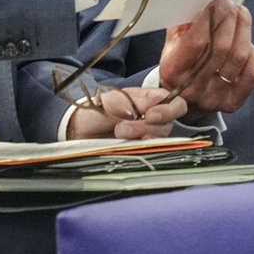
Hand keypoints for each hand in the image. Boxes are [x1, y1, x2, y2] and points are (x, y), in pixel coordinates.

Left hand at [65, 87, 187, 139]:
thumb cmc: (96, 109)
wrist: (78, 129)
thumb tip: (154, 105)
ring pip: (158, 140)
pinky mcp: (140, 151)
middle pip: (167, 125)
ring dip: (139, 137)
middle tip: (122, 127)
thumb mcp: (113, 99)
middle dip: (146, 127)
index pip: (175, 104)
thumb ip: (134, 101)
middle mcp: (153, 119)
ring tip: (118, 133)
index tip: (150, 115)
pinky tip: (126, 147)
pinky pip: (148, 153)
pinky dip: (138, 150)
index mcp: (151, 101)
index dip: (168, 110)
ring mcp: (147, 136)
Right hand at [159, 0, 253, 114]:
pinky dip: (253, 53)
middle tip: (232, 5)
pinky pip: (252, 74)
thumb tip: (204, 2)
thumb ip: (183, 24)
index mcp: (174, 70)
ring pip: (239, 57)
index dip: (211, 19)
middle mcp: (193, 87)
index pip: (196, 42)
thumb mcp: (171, 45)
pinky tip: (246, 42)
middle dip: (230, 20)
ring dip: (244, 30)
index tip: (218, 2)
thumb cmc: (178, 67)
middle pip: (221, 48)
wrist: (181, 103)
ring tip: (241, 15)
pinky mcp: (232, 103)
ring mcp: (214, 97)